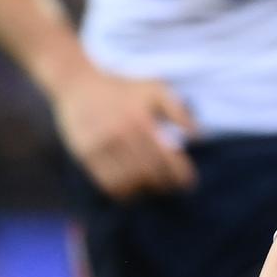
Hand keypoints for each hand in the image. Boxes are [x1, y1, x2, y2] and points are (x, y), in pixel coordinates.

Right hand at [51, 66, 196, 199]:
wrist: (78, 84)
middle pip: (149, 172)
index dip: (180, 175)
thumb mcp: (155, 89)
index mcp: (141, 120)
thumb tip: (198, 137)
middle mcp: (121, 134)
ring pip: (129, 181)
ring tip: (154, 188)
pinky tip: (133, 190)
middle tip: (174, 188)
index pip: (166, 158)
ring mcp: (102, 146)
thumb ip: (178, 111)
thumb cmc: (124, 88)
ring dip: (146, 190)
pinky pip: (107, 183)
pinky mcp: (86, 155)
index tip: (188, 183)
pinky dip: (124, 192)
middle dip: (166, 184)